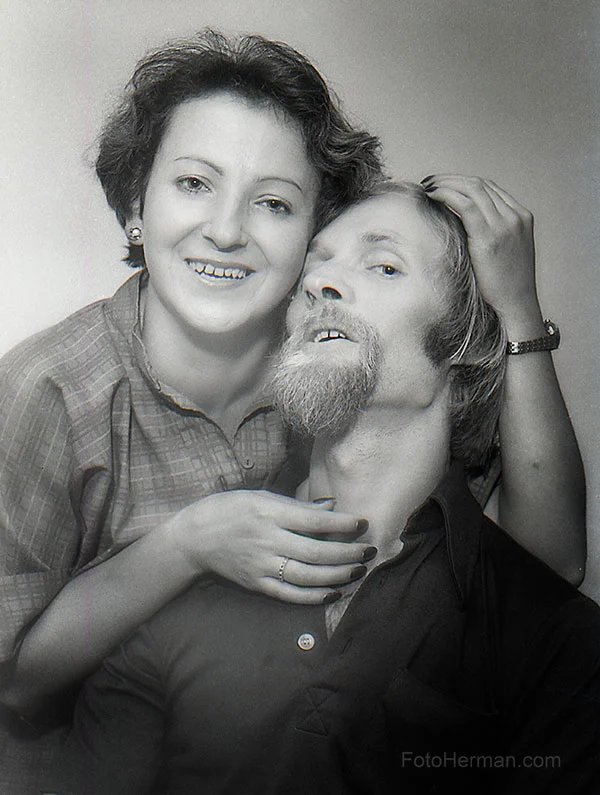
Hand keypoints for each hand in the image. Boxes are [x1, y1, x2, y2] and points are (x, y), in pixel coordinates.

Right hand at [165, 490, 374, 604]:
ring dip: (337, 575)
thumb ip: (296, 505)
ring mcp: (260, 565)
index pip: (312, 521)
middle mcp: (266, 540)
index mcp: (268, 513)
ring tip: (357, 570)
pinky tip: (334, 592)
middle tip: (369, 550)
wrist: (194, 538)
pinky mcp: (256, 584)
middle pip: (315, 552)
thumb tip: (331, 508)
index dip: (341, 524)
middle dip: (347, 553)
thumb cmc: (229, 509)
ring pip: (306, 576)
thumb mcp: (260, 496)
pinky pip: (289, 594)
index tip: (362, 523)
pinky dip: (313, 596)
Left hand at [421, 174, 543, 332]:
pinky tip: (432, 197)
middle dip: (451, 179)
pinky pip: (465, 205)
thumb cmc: (505, 285)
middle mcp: (515, 216)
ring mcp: (505, 224)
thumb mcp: (503, 252)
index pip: (490, 188)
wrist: (517, 304)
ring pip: (472, 189)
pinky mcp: (490, 236)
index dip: (463, 182)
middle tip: (429, 182)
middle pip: (480, 184)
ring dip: (446, 184)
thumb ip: (490, 233)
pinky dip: (447, 195)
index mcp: (522, 216)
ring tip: (427, 187)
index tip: (443, 184)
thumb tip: (459, 224)